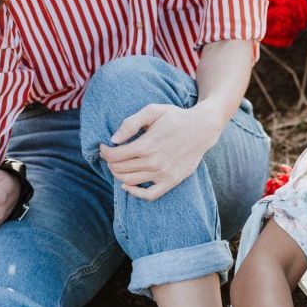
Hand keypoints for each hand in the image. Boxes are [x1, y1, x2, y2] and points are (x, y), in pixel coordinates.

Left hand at [99, 104, 219, 201]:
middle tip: (111, 155)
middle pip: (119, 169)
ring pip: (129, 181)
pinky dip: (135, 193)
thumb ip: (131, 123)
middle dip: (110, 162)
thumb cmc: (176, 117)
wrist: (202, 129)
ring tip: (119, 165)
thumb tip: (113, 139)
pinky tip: (128, 185)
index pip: (114, 156)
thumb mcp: (153, 111)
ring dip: (118, 174)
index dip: (104, 151)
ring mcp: (162, 174)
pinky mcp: (171, 181)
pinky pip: (149, 195)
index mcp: (146, 145)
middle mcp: (153, 162)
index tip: (104, 146)